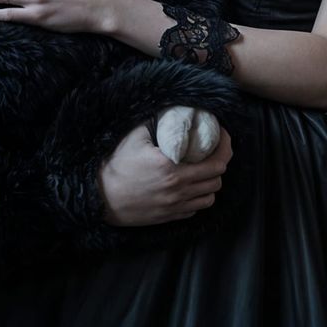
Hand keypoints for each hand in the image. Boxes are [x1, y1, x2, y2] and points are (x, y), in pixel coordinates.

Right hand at [98, 121, 231, 226]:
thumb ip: (154, 122)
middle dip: (220, 163)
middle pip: (217, 180)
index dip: (225, 147)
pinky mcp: (169, 217)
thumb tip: (170, 109)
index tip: (222, 136)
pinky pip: (195, 209)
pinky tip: (191, 187)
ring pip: (210, 197)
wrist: (100, 198)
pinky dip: (198, 198)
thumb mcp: (134, 137)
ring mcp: (175, 206)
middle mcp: (178, 190)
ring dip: (211, 183)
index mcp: (173, 169)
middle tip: (214, 151)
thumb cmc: (115, 166)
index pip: (216, 162)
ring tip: (204, 170)